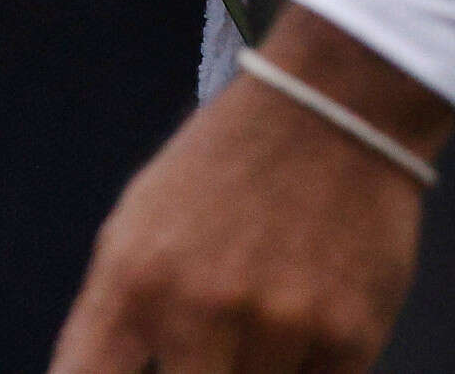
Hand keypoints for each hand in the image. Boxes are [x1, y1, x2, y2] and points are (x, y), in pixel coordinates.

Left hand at [49, 6, 452, 373]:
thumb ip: (107, 330)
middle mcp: (200, 308)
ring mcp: (278, 326)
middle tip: (211, 344)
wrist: (330, 107)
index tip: (144, 369)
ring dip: (256, 370)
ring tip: (264, 312)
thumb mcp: (133, 233)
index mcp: (133, 281)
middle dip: (195, 371)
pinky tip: (308, 317)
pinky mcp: (348, 338)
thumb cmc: (221, 175)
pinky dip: (306, 371)